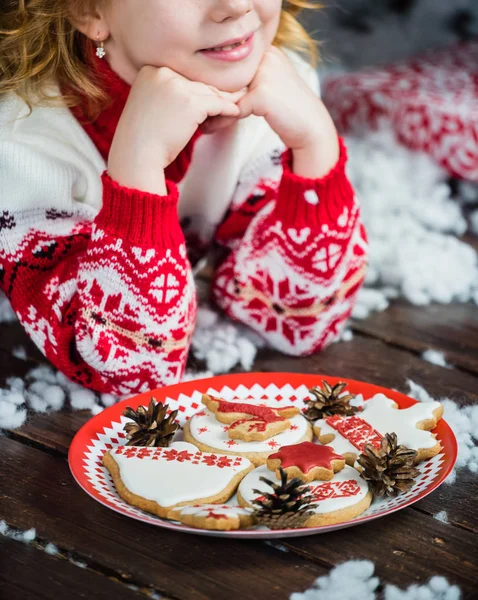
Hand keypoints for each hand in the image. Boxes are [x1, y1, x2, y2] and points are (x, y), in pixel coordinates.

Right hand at [108, 66, 245, 193]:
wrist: (136, 155)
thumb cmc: (144, 138)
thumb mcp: (151, 106)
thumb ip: (171, 95)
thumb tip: (201, 93)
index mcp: (151, 70)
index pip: (183, 78)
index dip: (196, 93)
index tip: (205, 104)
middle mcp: (163, 72)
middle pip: (197, 84)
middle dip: (212, 97)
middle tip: (227, 104)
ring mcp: (177, 86)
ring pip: (209, 93)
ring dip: (221, 105)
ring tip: (231, 111)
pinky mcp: (191, 103)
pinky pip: (217, 104)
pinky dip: (227, 110)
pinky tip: (234, 113)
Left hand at [202, 46, 339, 175]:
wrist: (312, 128)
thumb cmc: (290, 111)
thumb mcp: (268, 88)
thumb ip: (247, 82)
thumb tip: (215, 88)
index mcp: (267, 52)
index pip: (234, 67)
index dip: (219, 86)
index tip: (208, 102)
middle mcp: (266, 57)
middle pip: (229, 78)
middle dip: (214, 97)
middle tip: (203, 113)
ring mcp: (265, 73)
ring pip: (229, 93)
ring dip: (215, 109)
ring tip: (205, 122)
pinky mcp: (262, 93)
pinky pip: (234, 108)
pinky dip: (224, 120)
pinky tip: (215, 128)